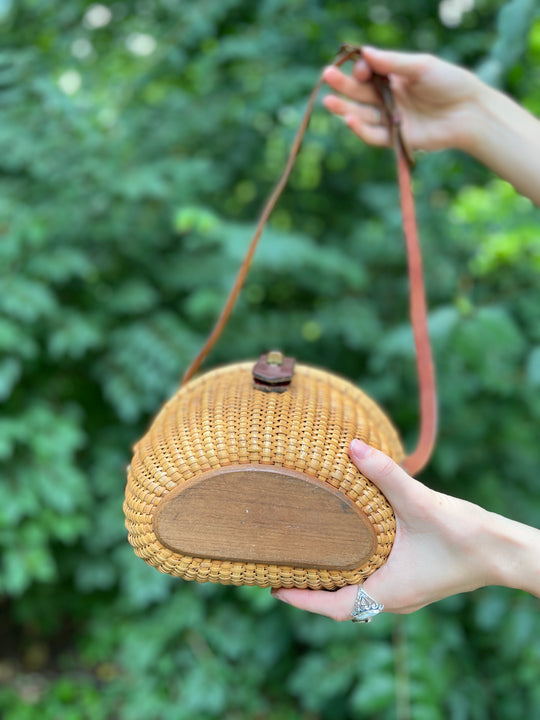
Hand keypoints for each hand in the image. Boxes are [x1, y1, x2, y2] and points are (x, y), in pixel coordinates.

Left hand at [272, 439, 530, 619]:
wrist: (502, 550)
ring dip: (330, 581)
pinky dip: (350, 571)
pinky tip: (343, 549)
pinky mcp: (411, 579)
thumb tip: (352, 447)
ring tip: (303, 561)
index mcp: (389, 591)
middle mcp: (392, 597)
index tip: (273, 590)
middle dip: (309, 591)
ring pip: (356, 593)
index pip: (334, 607)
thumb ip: (386, 474)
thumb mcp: (421, 504)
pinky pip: (370, 582)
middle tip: (279, 569)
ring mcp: (402, 590)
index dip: (301, 600)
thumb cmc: (465, 535)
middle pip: (340, 602)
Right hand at [322, 45, 539, 205]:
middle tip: (326, 76)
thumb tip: (364, 52)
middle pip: (360, 92)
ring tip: (329, 102)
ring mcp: (391, 118)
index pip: (368, 73)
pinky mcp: (396, 139)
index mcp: (395, 76)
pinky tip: (350, 120)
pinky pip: (374, 135)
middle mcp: (389, 97)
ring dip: (344, 109)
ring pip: (362, 114)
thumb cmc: (449, 83)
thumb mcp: (421, 67)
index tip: (359, 67)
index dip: (360, 69)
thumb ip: (393, 62)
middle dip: (343, 85)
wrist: (469, 112)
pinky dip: (361, 129)